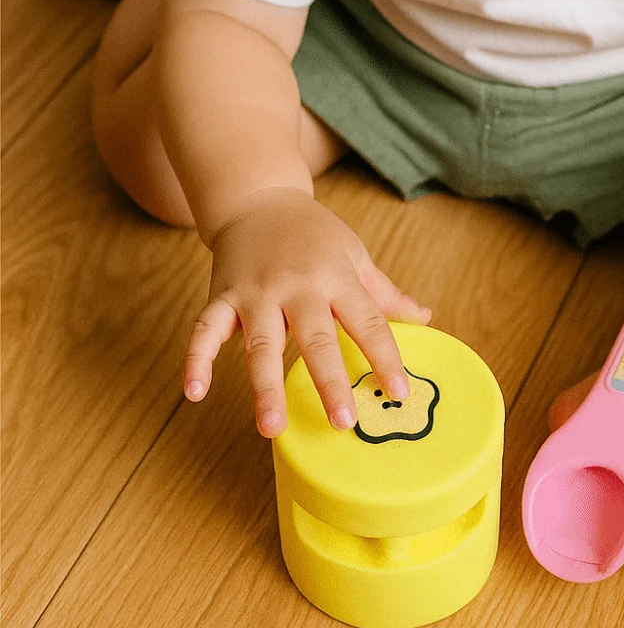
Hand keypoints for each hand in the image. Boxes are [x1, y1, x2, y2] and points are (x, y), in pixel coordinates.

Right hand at [182, 186, 431, 436]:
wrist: (259, 199)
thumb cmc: (314, 234)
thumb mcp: (355, 255)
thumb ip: (385, 293)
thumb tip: (425, 318)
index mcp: (337, 277)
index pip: (368, 322)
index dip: (385, 357)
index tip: (399, 392)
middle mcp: (298, 286)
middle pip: (316, 339)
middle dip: (329, 382)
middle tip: (343, 422)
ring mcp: (257, 292)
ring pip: (261, 344)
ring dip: (265, 387)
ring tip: (272, 428)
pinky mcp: (222, 295)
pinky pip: (205, 330)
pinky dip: (196, 360)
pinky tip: (194, 393)